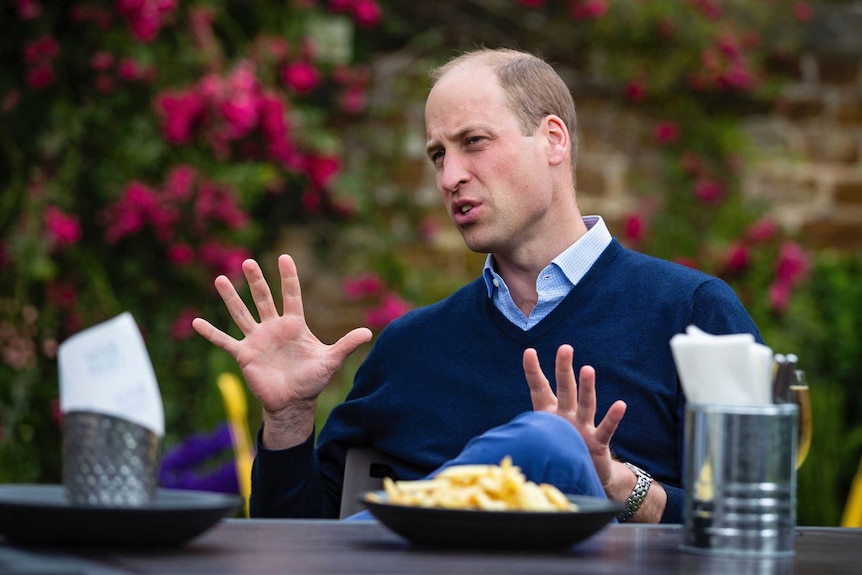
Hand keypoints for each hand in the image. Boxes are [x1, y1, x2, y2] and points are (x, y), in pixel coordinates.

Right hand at [192, 255, 371, 448]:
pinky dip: (210, 333)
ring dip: (231, 298)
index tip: (285, 257)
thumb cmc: (312, 380)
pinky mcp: (244, 354)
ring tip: (219, 279)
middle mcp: (273, 328)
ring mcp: (257, 339)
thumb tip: (368, 332)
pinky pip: (224, 341)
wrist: (293, 403)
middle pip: (263, 299)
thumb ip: (346, 344)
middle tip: (247, 262)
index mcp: (294, 325)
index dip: (288, 277)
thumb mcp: (331, 360)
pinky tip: (196, 322)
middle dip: (256, 281)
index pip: (291, 295)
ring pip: (241, 314)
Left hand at [522, 344, 625, 488]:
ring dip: (587, 388)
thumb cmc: (558, 454)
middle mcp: (567, 416)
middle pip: (565, 389)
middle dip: (564, 369)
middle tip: (565, 348)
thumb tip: (490, 442)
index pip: (540, 389)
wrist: (584, 476)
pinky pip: (606, 429)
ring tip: (588, 369)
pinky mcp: (598, 444)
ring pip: (585, 404)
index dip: (534, 371)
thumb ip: (522, 437)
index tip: (529, 352)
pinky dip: (613, 418)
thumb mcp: (537, 443)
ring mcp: (583, 428)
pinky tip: (620, 405)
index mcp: (549, 414)